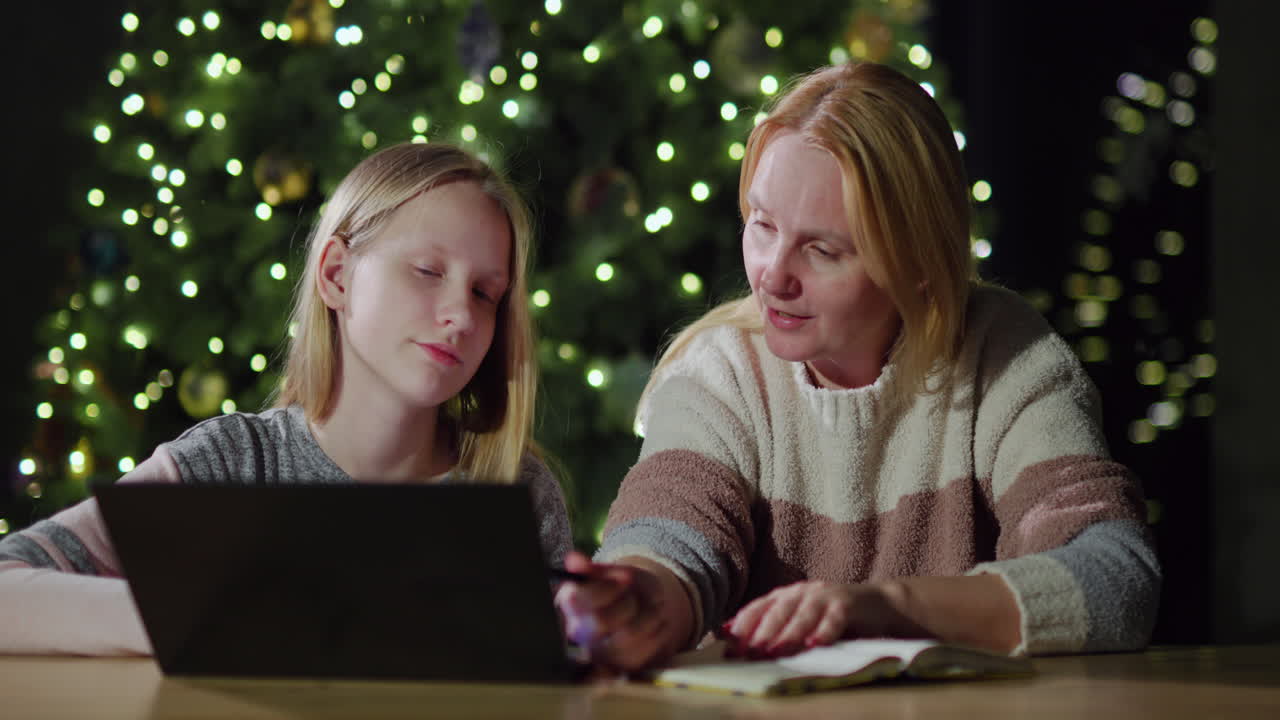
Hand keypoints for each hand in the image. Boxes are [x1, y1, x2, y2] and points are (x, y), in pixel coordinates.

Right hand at [553, 551, 669, 670]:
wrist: (648, 605)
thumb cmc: (627, 586)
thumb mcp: (614, 572)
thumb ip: (594, 568)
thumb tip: (573, 560)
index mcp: (570, 603)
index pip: (576, 600)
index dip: (606, 588)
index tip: (625, 579)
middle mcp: (578, 631)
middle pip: (600, 621)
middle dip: (627, 603)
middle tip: (635, 595)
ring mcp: (598, 651)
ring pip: (627, 636)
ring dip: (648, 616)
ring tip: (651, 608)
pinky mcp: (621, 664)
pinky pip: (644, 650)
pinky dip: (657, 632)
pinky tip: (655, 624)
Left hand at [721, 580, 906, 658]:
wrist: (877, 605)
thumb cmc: (831, 616)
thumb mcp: (798, 619)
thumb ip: (769, 625)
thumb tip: (726, 635)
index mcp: (786, 595)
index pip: (759, 607)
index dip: (744, 626)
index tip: (730, 646)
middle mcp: (803, 592)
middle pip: (778, 611)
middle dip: (762, 632)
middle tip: (750, 652)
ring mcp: (825, 596)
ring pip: (803, 614)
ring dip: (788, 634)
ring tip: (776, 651)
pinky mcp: (848, 604)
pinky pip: (834, 618)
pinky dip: (825, 630)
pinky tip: (816, 644)